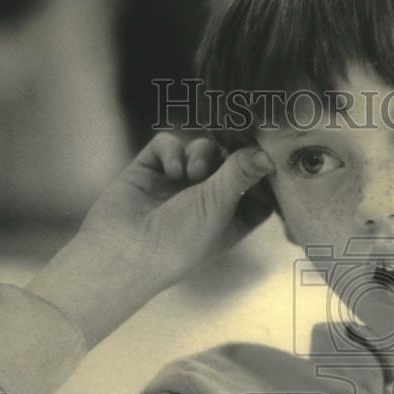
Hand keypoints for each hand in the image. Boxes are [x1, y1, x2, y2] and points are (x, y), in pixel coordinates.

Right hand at [78, 133, 274, 282]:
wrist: (124, 249)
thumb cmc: (179, 239)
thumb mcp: (219, 206)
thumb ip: (242, 173)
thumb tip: (269, 154)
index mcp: (231, 219)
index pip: (258, 190)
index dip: (263, 173)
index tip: (268, 156)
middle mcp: (207, 201)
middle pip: (231, 162)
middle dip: (231, 155)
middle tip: (230, 153)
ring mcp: (178, 184)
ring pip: (203, 149)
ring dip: (202, 154)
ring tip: (193, 173)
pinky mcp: (150, 169)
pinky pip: (168, 145)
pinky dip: (172, 152)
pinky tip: (170, 171)